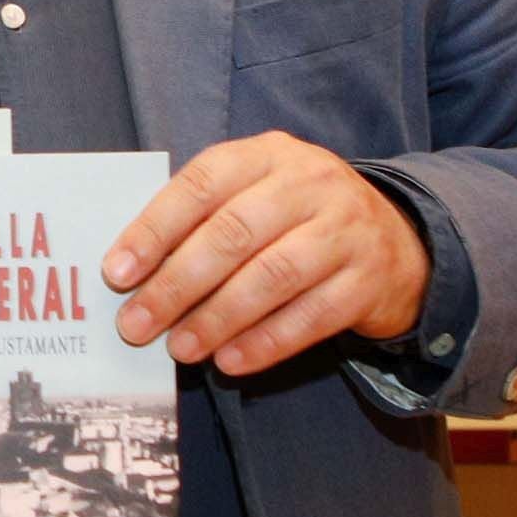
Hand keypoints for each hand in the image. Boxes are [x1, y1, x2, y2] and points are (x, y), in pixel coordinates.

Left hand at [103, 132, 429, 375]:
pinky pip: (311, 316)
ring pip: (272, 276)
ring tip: (179, 349)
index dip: (155, 229)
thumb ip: (203, 219)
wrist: (399, 242)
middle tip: (136, 325)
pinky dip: (265, 342)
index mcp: (268, 154)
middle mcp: (310, 183)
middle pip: (233, 235)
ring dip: (217, 318)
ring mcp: (346, 230)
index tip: (116, 274)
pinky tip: (229, 361)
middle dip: (176, 285)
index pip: (202, 184)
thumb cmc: (298, 220)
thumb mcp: (256, 195)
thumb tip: (133, 272)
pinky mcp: (368, 280)